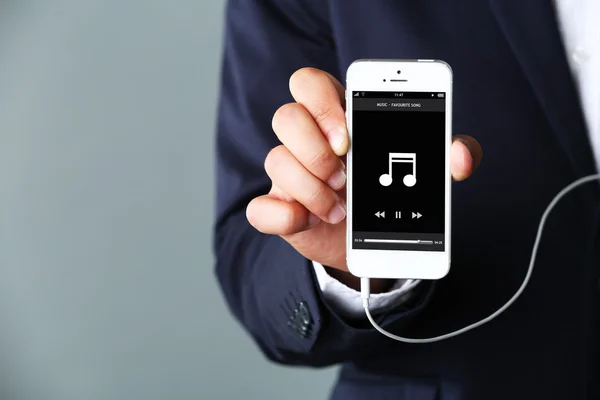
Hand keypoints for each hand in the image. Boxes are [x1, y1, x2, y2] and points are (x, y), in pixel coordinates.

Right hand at [246, 68, 481, 289]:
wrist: (374, 245)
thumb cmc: (390, 195)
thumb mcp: (424, 173)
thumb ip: (446, 157)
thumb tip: (462, 156)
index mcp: (337, 118)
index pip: (309, 83)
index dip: (322, 101)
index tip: (349, 134)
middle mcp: (307, 141)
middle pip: (285, 116)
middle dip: (315, 148)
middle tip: (346, 176)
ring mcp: (288, 175)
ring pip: (275, 159)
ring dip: (310, 188)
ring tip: (341, 209)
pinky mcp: (279, 210)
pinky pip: (259, 208)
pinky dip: (281, 216)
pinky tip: (306, 221)